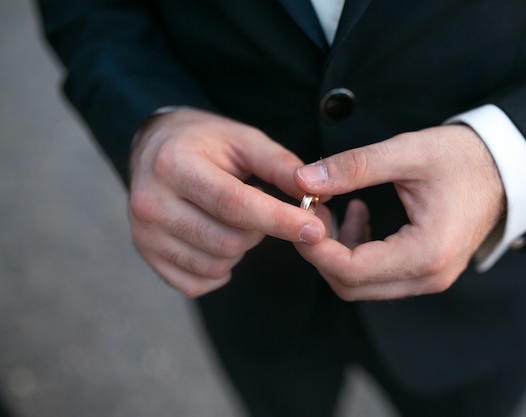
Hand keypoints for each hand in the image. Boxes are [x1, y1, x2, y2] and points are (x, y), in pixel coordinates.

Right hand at [129, 109, 324, 296]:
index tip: (315, 229)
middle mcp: (150, 203)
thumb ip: (280, 165)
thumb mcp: (244, 140)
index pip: (234, 204)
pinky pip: (198, 283)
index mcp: (174, 165)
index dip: (279, 220)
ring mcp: (144, 234)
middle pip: (229, 241)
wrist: (154, 147)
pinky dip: (220, 269)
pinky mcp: (146, 255)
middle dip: (260, 230)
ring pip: (217, 265)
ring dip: (241, 248)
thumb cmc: (205, 142)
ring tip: (235, 219)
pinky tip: (219, 239)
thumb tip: (315, 196)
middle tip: (260, 207)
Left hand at [294, 125, 504, 300]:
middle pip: (351, 286)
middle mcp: (428, 277)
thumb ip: (354, 167)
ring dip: (338, 252)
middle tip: (313, 211)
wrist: (506, 170)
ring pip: (361, 284)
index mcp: (426, 253)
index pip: (350, 270)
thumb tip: (303, 180)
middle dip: (321, 251)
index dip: (315, 247)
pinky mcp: (425, 272)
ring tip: (338, 208)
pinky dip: (357, 251)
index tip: (299, 214)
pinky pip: (378, 276)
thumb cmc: (464, 158)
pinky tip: (359, 215)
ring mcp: (428, 279)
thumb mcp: (408, 153)